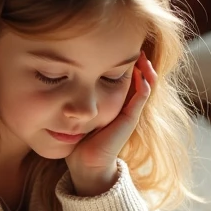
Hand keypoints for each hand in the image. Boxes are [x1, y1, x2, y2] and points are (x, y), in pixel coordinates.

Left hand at [65, 51, 155, 195]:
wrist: (86, 164)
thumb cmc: (79, 140)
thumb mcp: (80, 114)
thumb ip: (78, 101)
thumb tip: (64, 80)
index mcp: (115, 106)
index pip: (126, 80)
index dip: (126, 65)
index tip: (120, 49)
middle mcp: (125, 108)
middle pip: (139, 80)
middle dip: (139, 63)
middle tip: (135, 46)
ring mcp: (130, 112)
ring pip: (146, 85)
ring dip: (145, 69)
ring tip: (141, 54)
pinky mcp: (130, 118)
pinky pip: (143, 95)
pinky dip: (145, 81)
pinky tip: (140, 69)